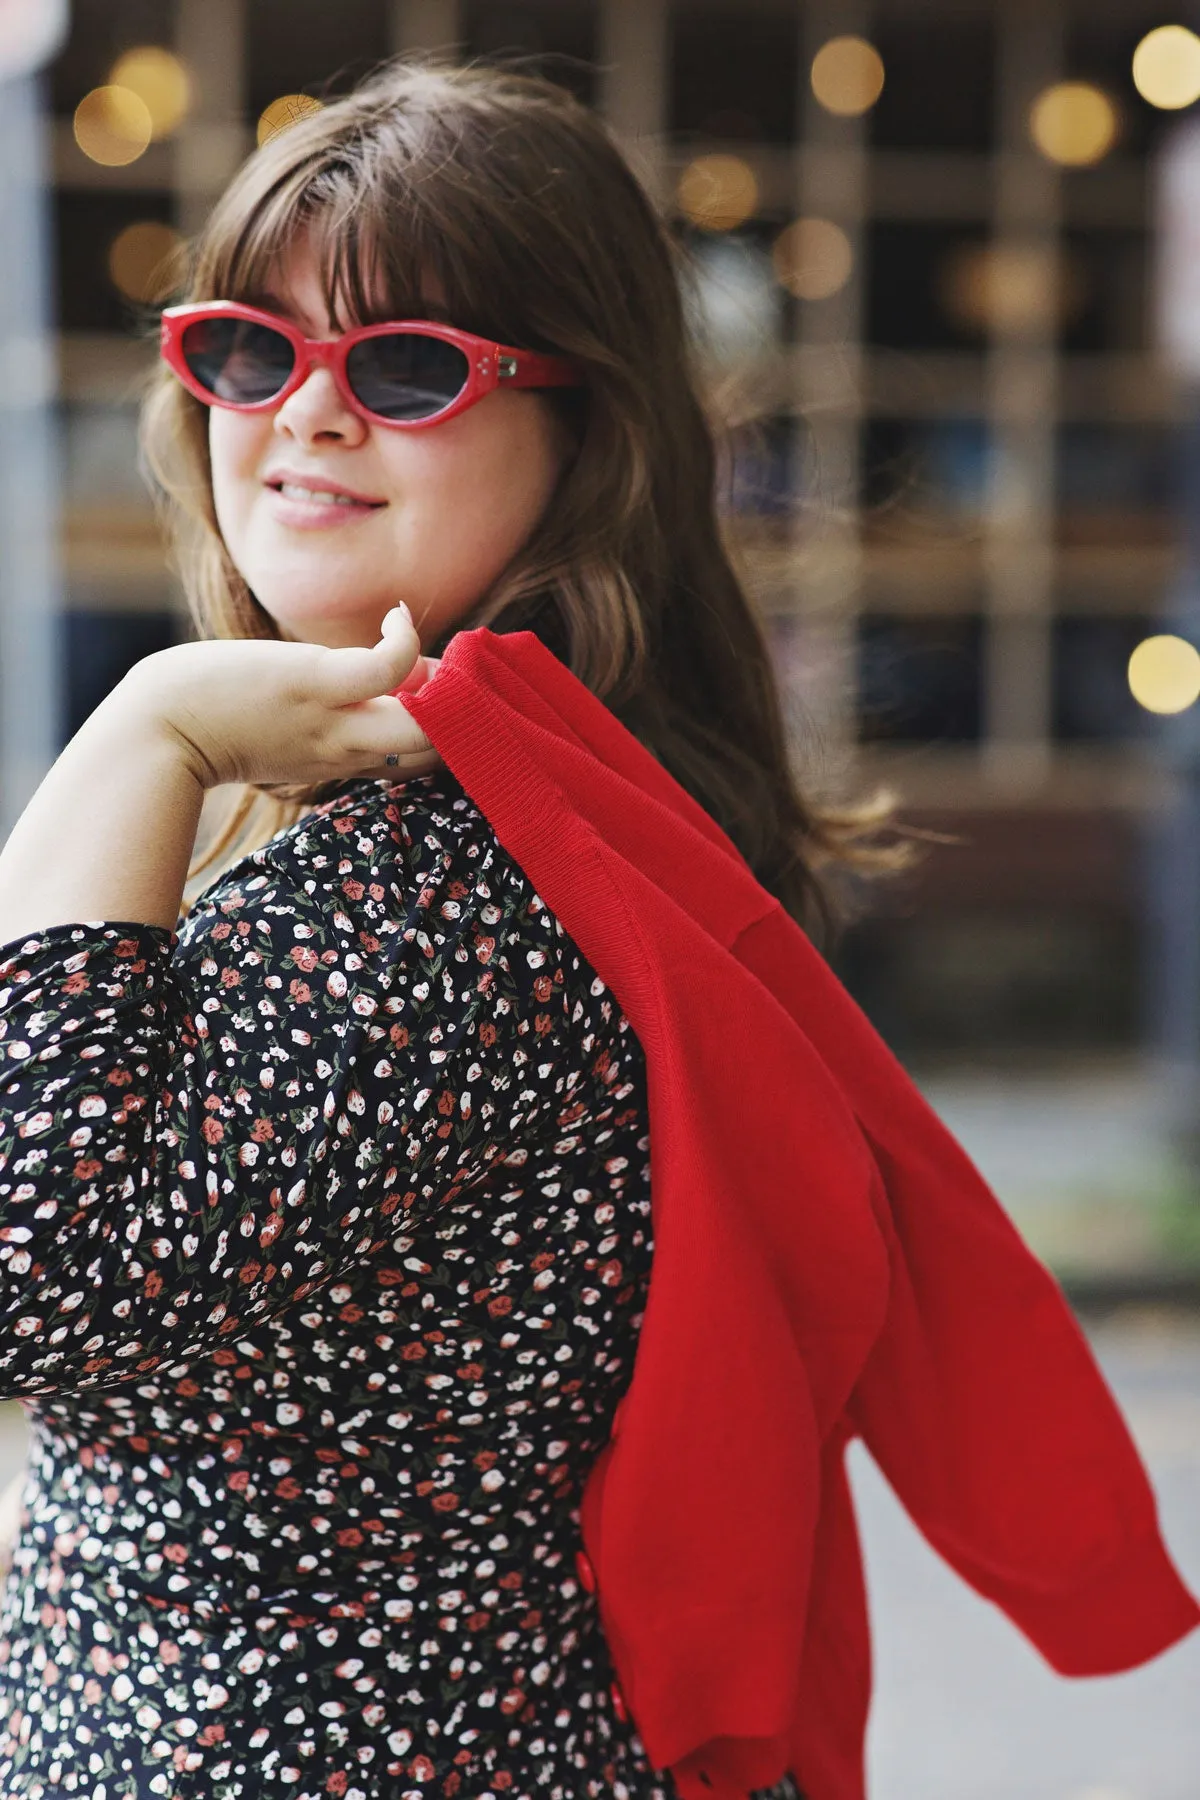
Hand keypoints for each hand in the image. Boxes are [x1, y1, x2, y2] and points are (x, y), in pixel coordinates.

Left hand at [115, 607, 443, 791]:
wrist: (161, 732)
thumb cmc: (214, 725)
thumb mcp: (286, 739)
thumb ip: (332, 725)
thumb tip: (367, 693)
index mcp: (347, 765)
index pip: (425, 765)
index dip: (456, 738)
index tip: (463, 705)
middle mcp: (352, 752)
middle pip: (441, 756)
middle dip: (472, 724)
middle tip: (474, 682)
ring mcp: (337, 721)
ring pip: (430, 725)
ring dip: (453, 691)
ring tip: (449, 661)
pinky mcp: (318, 684)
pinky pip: (389, 668)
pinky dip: (406, 640)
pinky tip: (398, 617)